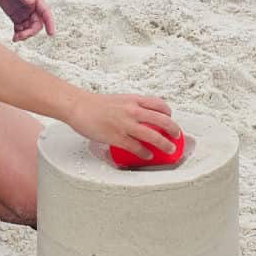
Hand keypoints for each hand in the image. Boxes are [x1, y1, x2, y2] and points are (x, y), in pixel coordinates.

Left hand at [0, 0, 55, 41]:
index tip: (51, 33)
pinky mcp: (16, 17)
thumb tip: (31, 3)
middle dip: (31, 32)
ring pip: (29, 28)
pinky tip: (14, 37)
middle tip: (20, 36)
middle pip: (37, 24)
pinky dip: (18, 34)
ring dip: (24, 35)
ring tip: (15, 38)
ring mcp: (25, 13)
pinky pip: (20, 28)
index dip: (50, 23)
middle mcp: (33, 7)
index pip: (45, 12)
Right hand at [66, 92, 181, 159]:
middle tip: (176, 136)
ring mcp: (126, 124)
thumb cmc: (95, 104)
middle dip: (173, 130)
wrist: (78, 107)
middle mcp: (132, 110)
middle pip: (162, 120)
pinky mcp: (117, 137)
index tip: (170, 118)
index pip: (159, 104)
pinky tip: (148, 155)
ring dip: (164, 144)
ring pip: (153, 135)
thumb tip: (139, 117)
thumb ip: (131, 107)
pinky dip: (145, 153)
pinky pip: (136, 147)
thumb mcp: (118, 99)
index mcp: (133, 100)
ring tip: (169, 149)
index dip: (168, 113)